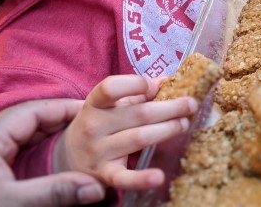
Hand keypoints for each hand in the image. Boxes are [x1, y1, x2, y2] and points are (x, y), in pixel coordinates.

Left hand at [0, 99, 104, 206]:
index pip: (32, 110)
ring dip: (45, 136)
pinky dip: (32, 151)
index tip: (88, 110)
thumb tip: (95, 187)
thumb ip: (54, 192)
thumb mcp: (11, 204)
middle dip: (57, 122)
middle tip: (87, 127)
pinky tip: (47, 158)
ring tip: (73, 140)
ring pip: (19, 135)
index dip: (62, 108)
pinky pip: (11, 150)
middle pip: (27, 120)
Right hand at [53, 75, 197, 190]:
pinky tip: (159, 176)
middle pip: (137, 113)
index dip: (134, 84)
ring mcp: (98, 151)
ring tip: (184, 124)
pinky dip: (141, 178)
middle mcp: (94, 125)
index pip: (111, 88)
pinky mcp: (104, 175)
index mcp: (94, 103)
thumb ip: (135, 92)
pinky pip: (124, 178)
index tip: (154, 86)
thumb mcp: (108, 104)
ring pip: (139, 138)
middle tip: (190, 104)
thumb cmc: (97, 123)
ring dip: (166, 130)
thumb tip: (165, 81)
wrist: (69, 155)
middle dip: (169, 108)